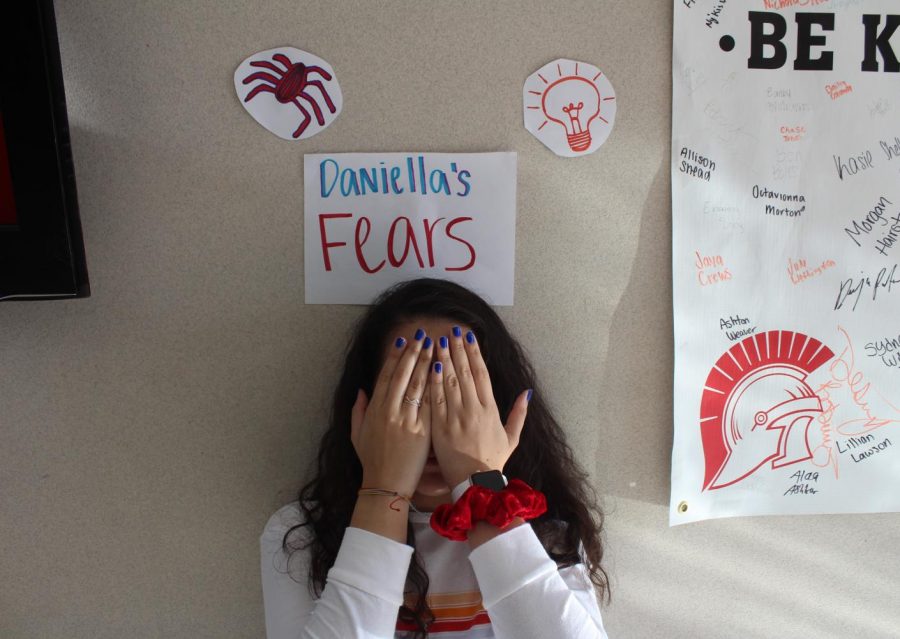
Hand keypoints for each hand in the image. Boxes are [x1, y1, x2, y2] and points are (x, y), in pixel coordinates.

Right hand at [350, 331, 434, 496]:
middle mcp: (390, 411)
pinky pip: (431, 404)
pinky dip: (437, 386)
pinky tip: (444, 372)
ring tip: (436, 346)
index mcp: (374, 410)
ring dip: (427, 363)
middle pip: (403, 375)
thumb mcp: (357, 435)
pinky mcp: (422, 432)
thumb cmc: (372, 462)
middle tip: (423, 335)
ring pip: (418, 385)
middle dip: (414, 353)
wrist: (385, 487)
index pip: (386, 376)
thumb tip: (361, 391)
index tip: (403, 342)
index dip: (395, 357)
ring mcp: (406, 420)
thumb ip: (357, 410)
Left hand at [430, 327, 529, 487]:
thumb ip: (519, 414)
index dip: (475, 354)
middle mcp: (474, 411)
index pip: (482, 375)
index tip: (469, 337)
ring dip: (444, 360)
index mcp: (491, 411)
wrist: (475, 484)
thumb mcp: (512, 439)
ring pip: (450, 382)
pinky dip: (433, 382)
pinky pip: (436, 401)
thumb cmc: (493, 462)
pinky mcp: (440, 428)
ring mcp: (456, 419)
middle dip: (457, 350)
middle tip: (451, 331)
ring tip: (438, 341)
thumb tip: (526, 393)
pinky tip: (430, 366)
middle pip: (465, 373)